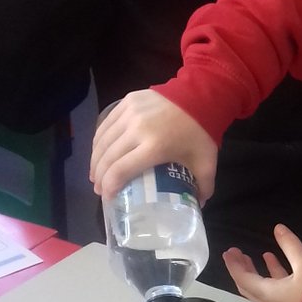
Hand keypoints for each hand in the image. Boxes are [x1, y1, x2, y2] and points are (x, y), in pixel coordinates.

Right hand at [90, 90, 216, 200]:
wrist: (202, 96)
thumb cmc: (202, 132)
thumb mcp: (206, 163)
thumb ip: (204, 188)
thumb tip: (198, 206)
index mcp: (154, 147)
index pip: (120, 170)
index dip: (109, 186)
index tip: (107, 197)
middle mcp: (137, 129)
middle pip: (107, 157)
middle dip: (99, 176)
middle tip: (99, 188)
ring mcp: (130, 113)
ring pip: (102, 140)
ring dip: (95, 159)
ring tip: (96, 173)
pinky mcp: (127, 101)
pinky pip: (106, 124)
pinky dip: (99, 140)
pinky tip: (100, 151)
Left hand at [223, 224, 301, 301]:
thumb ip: (290, 245)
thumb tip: (278, 228)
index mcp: (269, 293)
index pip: (243, 279)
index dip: (234, 265)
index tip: (228, 252)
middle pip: (247, 286)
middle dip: (240, 269)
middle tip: (235, 253)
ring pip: (258, 288)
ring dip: (253, 272)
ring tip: (249, 256)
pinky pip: (271, 289)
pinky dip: (268, 275)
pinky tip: (270, 259)